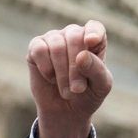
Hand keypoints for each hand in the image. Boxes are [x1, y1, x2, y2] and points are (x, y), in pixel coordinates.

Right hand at [26, 20, 112, 137]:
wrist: (67, 110)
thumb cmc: (89, 94)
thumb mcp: (101, 86)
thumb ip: (96, 70)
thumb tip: (82, 55)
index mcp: (95, 41)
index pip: (95, 27)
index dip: (93, 32)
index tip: (91, 42)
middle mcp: (74, 35)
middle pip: (75, 38)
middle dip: (76, 67)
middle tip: (78, 89)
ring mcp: (54, 38)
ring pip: (56, 45)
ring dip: (62, 72)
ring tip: (68, 91)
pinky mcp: (36, 47)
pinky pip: (39, 49)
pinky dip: (46, 67)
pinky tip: (51, 78)